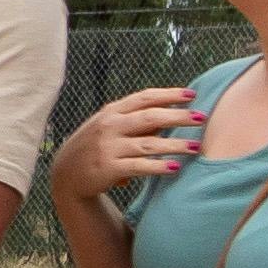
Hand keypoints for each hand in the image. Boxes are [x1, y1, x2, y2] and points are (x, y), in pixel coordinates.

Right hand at [52, 85, 205, 206]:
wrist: (66, 174)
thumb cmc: (95, 146)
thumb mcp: (109, 126)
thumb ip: (136, 120)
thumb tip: (172, 115)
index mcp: (112, 112)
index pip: (144, 98)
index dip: (169, 94)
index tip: (193, 95)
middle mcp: (110, 127)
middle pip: (150, 117)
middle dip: (178, 116)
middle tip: (202, 118)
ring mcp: (109, 148)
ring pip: (148, 144)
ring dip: (175, 145)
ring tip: (196, 147)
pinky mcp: (109, 169)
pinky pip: (139, 167)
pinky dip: (158, 167)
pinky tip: (175, 167)